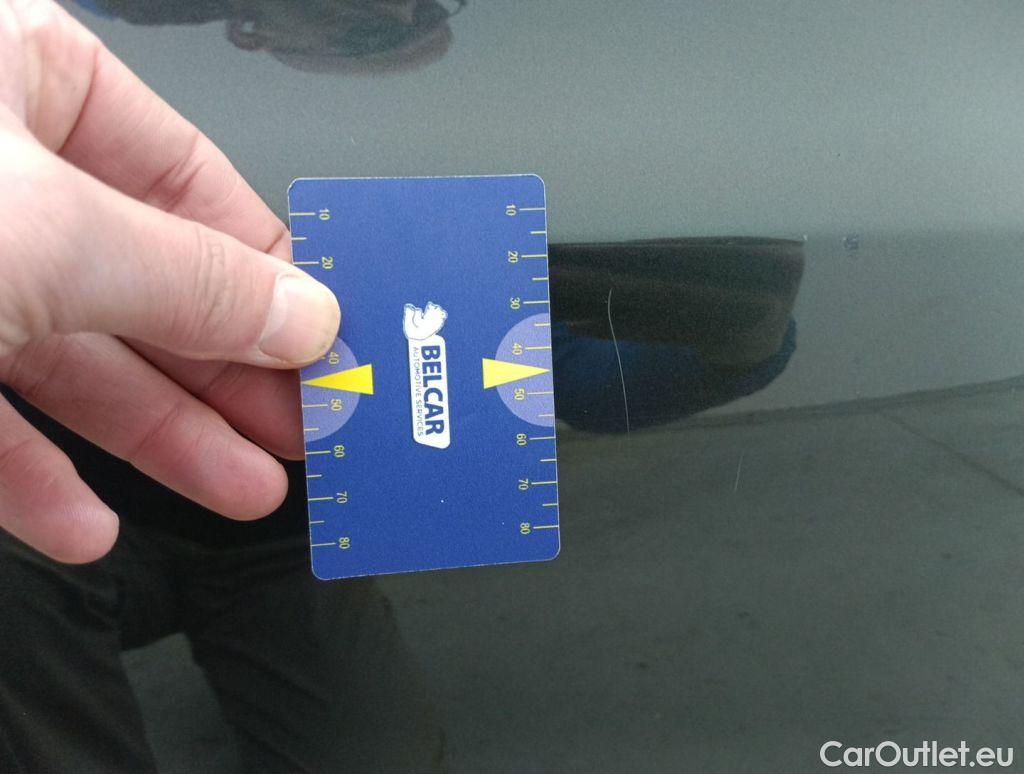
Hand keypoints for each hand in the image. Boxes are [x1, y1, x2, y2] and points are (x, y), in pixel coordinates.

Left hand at [0, 0, 339, 561]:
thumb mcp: (51, 233)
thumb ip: (190, 280)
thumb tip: (306, 314)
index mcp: (22, 75)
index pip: (189, 180)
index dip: (268, 271)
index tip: (329, 343)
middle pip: (141, 283)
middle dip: (227, 373)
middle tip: (307, 430)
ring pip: (71, 357)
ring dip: (158, 435)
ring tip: (239, 489)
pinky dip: (37, 477)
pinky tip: (85, 524)